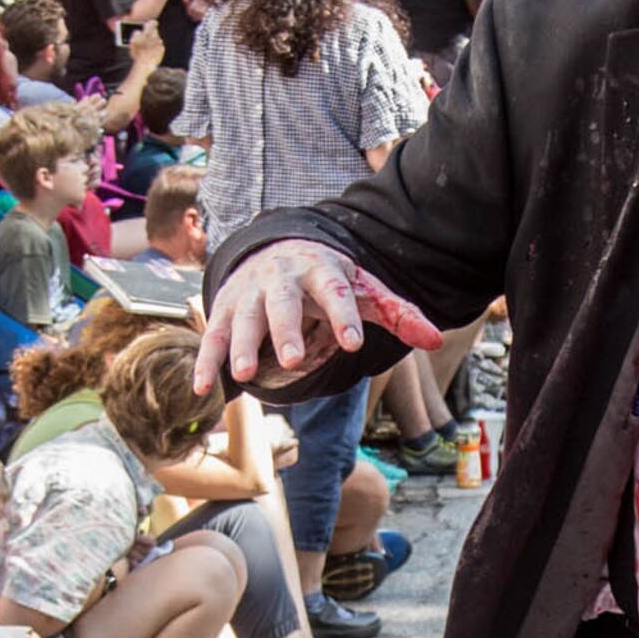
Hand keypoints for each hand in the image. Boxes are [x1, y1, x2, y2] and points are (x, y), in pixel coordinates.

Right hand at [196, 242, 441, 391]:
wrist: (276, 249)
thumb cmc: (327, 278)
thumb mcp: (363, 289)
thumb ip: (397, 314)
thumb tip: (435, 339)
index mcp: (320, 269)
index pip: (334, 292)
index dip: (343, 317)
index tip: (353, 344)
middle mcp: (281, 278)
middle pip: (283, 303)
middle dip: (285, 330)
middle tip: (292, 361)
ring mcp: (249, 292)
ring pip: (244, 318)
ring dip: (242, 345)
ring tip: (245, 374)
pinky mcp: (224, 308)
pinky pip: (213, 335)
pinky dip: (206, 360)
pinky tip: (203, 387)